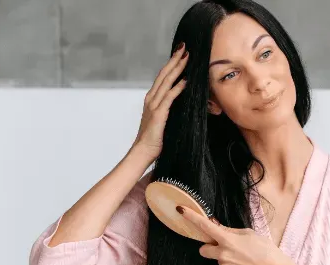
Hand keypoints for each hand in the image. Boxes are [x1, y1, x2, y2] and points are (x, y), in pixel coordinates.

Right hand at [131, 43, 187, 160]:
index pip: (163, 77)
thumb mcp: (164, 120)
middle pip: (164, 75)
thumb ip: (169, 109)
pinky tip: (185, 80)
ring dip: (177, 69)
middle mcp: (151, 99)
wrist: (143, 151)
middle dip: (175, 60)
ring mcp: (154, 105)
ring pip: (166, 82)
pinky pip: (169, 97)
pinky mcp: (159, 114)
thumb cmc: (155, 139)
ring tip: (186, 58)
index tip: (180, 54)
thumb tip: (182, 103)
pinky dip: (177, 88)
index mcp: (152, 99)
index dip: (171, 64)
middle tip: (184, 48)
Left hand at [178, 206, 289, 264]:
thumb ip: (230, 231)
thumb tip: (217, 227)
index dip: (192, 217)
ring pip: (218, 261)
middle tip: (226, 247)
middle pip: (204, 249)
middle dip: (210, 247)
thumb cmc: (267, 250)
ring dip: (226, 259)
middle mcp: (223, 254)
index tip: (181, 210)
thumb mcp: (250, 234)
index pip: (205, 226)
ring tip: (244, 260)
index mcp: (228, 240)